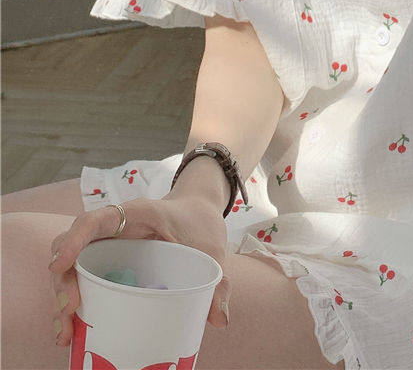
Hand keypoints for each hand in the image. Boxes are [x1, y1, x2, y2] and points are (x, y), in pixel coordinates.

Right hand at [48, 195, 230, 348]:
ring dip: (62, 297)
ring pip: (71, 265)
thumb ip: (219, 281)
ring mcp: (107, 243)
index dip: (74, 240)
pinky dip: (73, 302)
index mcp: (136, 213)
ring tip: (65, 332)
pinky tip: (72, 330)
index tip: (61, 265)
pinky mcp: (108, 260)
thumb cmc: (200, 222)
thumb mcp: (211, 247)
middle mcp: (113, 226)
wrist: (200, 210)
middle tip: (69, 312)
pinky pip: (82, 277)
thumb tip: (220, 320)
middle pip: (72, 246)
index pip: (94, 219)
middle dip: (63, 280)